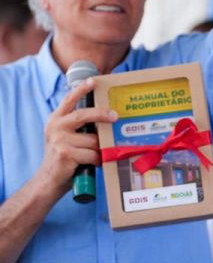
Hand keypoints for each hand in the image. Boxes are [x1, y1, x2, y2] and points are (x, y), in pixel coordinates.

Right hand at [36, 78, 117, 195]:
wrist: (47, 181)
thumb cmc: (64, 159)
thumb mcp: (67, 138)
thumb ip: (79, 127)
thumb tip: (106, 119)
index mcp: (56, 120)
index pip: (69, 100)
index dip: (82, 89)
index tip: (94, 80)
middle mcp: (56, 126)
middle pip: (84, 115)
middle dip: (102, 114)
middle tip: (116, 116)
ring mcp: (59, 140)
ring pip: (93, 140)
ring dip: (100, 149)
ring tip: (97, 156)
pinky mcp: (65, 153)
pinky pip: (92, 154)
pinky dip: (97, 160)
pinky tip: (92, 165)